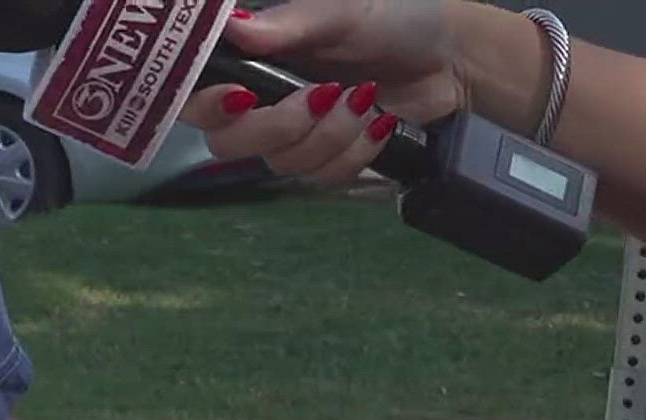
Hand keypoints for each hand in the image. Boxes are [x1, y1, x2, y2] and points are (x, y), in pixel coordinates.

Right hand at [180, 0, 467, 183]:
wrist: (451, 56)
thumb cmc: (393, 17)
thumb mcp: (342, 10)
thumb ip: (287, 24)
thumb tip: (234, 27)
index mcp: (252, 59)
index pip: (195, 96)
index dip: (206, 106)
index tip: (241, 98)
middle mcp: (260, 101)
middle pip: (227, 144)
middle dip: (281, 126)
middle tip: (326, 94)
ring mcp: (291, 136)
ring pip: (280, 163)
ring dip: (331, 134)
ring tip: (367, 98)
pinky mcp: (324, 160)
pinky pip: (320, 177)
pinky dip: (355, 151)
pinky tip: (378, 122)